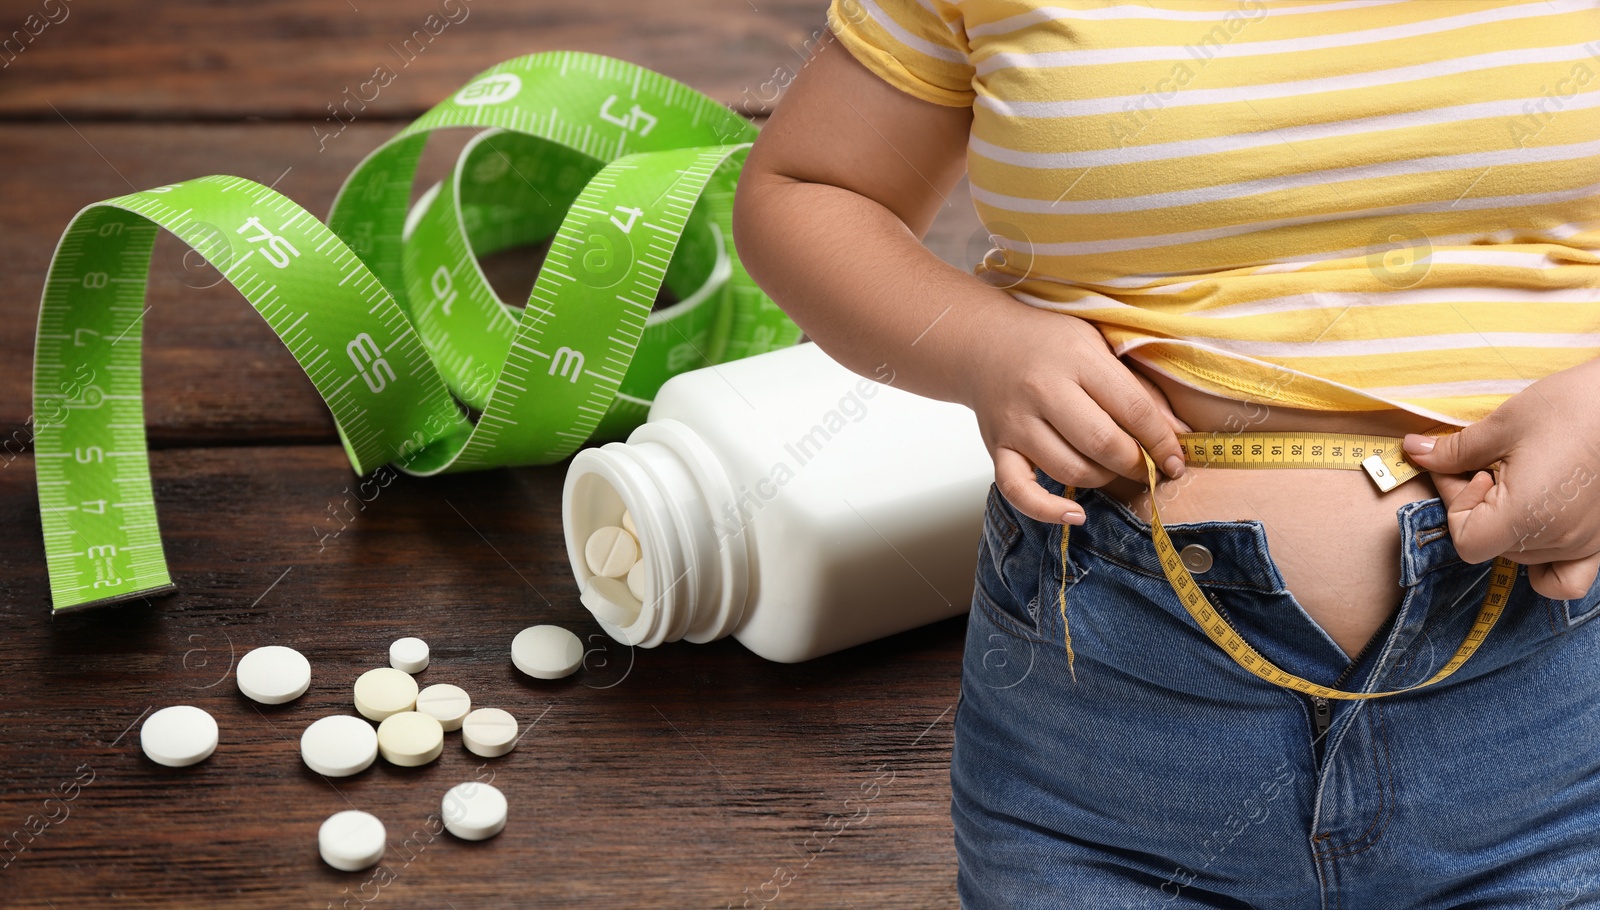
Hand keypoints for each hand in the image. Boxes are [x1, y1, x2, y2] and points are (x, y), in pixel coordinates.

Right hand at [963, 307, 1190, 525]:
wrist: (984, 344)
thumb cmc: (1050, 343)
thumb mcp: (1098, 345)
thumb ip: (1137, 388)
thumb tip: (1180, 434)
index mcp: (1076, 358)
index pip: (1132, 407)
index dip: (1162, 440)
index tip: (1177, 459)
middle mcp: (1043, 390)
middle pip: (1102, 443)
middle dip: (1136, 464)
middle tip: (1149, 468)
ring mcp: (1016, 422)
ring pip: (1070, 470)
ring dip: (1103, 479)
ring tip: (1113, 471)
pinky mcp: (996, 448)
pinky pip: (1019, 490)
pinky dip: (1047, 510)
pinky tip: (1075, 513)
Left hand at [1401, 358, 1599, 599]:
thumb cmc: (1574, 407)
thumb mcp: (1504, 425)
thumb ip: (1454, 451)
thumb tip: (1413, 452)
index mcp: (1526, 518)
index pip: (1466, 540)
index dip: (1455, 502)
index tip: (1463, 468)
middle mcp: (1559, 542)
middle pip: (1493, 547)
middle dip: (1477, 507)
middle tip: (1486, 465)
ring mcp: (1586, 546)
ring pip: (1525, 557)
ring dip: (1509, 525)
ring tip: (1518, 482)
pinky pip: (1567, 578)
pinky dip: (1546, 563)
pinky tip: (1540, 527)